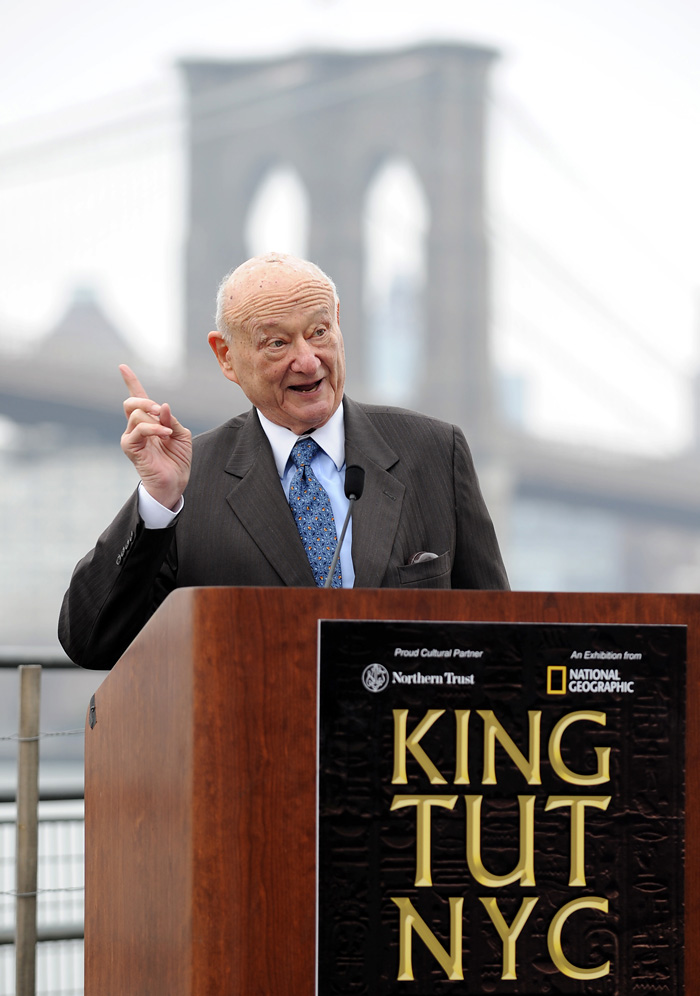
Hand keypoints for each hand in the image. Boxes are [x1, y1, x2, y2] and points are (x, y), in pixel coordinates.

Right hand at [119, 364, 191, 509]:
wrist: (174, 482)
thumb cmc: (177, 459)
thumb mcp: (181, 434)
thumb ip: (172, 419)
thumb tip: (163, 406)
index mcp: (149, 421)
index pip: (137, 397)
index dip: (130, 381)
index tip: (122, 366)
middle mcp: (136, 427)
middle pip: (131, 402)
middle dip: (146, 401)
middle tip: (161, 411)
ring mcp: (131, 437)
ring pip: (136, 413)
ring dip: (155, 419)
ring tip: (167, 432)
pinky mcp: (130, 447)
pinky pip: (138, 428)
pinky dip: (153, 428)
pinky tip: (164, 435)